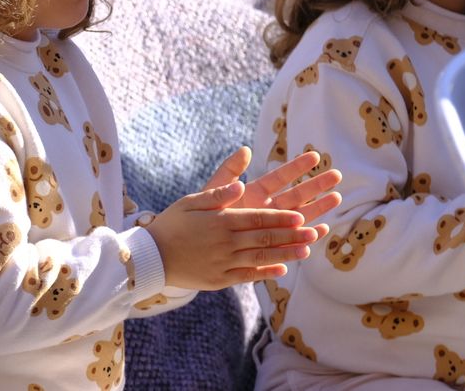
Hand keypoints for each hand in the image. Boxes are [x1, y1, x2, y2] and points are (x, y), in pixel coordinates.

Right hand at [144, 147, 331, 290]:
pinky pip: (247, 276)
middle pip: (264, 239)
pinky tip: (282, 269)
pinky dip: (266, 273)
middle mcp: (225, 243)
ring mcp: (223, 263)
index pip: (257, 219)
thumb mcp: (192, 201)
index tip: (301, 216)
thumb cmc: (172, 223)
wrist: (151, 257)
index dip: (281, 218)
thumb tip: (242, 184)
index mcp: (220, 221)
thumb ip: (218, 193)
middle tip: (313, 232)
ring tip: (306, 250)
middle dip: (291, 236)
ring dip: (286, 254)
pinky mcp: (219, 280)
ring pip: (260, 258)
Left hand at [208, 147, 341, 237]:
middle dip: (316, 185)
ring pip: (300, 216)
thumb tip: (245, 149)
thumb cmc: (203, 214)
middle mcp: (267, 208)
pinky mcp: (272, 245)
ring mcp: (272, 227)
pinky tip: (322, 230)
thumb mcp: (213, 191)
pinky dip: (307, 235)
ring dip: (318, 208)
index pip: (280, 177)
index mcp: (255, 192)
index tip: (314, 156)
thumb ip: (228, 171)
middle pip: (296, 195)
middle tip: (336, 174)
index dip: (296, 167)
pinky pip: (293, 240)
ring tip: (336, 198)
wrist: (197, 244)